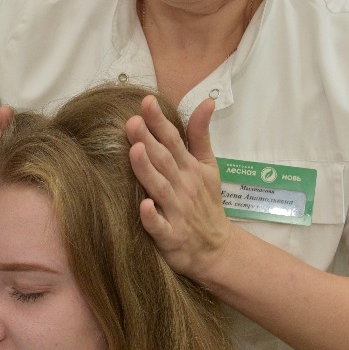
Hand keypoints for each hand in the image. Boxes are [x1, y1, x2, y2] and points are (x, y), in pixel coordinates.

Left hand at [126, 95, 232, 277]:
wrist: (216, 249)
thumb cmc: (205, 203)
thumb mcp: (208, 166)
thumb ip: (201, 134)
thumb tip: (207, 100)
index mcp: (189, 168)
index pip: (173, 140)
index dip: (159, 121)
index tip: (146, 102)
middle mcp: (182, 186)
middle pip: (164, 160)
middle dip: (148, 140)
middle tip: (132, 121)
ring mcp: (176, 211)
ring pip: (160, 188)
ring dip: (147, 170)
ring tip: (135, 151)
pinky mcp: (170, 236)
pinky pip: (159, 226)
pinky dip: (152, 217)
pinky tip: (143, 205)